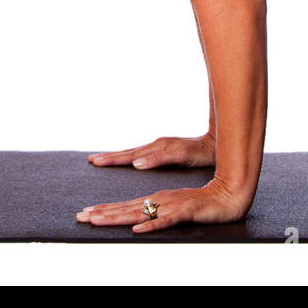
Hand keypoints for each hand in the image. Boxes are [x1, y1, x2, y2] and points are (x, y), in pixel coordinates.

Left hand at [76, 180, 250, 232]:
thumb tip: (135, 222)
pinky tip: (138, 230)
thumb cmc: (201, 205)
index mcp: (156, 198)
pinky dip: (152, 225)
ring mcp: (172, 205)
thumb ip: (156, 214)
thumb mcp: (174, 209)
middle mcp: (160, 199)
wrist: (229, 196)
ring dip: (119, 217)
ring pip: (141, 212)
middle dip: (102, 213)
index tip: (84, 214)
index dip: (104, 210)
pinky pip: (167, 221)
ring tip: (99, 221)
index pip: (125, 205)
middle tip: (81, 217)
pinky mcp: (186, 211)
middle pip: (127, 208)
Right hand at [87, 133, 214, 169]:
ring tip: (102, 159)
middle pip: (127, 152)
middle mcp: (155, 147)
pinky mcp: (164, 152)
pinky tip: (129, 161)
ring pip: (133, 152)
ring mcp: (159, 148)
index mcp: (156, 149)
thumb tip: (136, 163)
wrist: (216, 144)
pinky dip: (130, 157)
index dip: (112, 159)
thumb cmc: (201, 152)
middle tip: (91, 160)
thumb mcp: (181, 155)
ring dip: (117, 156)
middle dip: (109, 157)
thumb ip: (159, 158)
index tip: (95, 161)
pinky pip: (141, 154)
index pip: (128, 155)